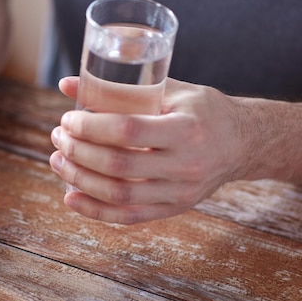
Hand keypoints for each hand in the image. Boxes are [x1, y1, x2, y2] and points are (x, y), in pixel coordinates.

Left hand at [49, 76, 245, 223]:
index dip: (91, 126)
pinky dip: (95, 210)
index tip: (69, 119)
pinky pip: (129, 216)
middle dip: (79, 152)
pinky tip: (71, 197)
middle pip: (119, 165)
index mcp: (187, 130)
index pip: (129, 130)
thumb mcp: (173, 90)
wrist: (243, 144)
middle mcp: (185, 166)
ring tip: (58, 161)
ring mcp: (180, 193)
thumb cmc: (205, 111)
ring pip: (120, 195)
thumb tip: (68, 84)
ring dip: (80, 180)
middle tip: (59, 137)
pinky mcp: (174, 208)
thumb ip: (123, 88)